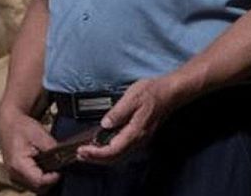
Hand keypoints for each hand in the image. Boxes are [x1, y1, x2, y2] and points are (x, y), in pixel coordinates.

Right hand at [0, 108, 60, 191]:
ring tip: (52, 166)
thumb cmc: (21, 127)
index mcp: (18, 164)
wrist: (8, 123)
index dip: (53, 178)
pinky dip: (40, 178)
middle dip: (51, 180)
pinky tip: (45, 167)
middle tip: (59, 168)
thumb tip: (64, 158)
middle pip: (38, 188)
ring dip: (46, 180)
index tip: (61, 170)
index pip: (39, 181)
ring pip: (36, 188)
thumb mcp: (39, 133)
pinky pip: (32, 183)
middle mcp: (14, 174)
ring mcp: (14, 176)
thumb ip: (52, 147)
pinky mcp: (17, 175)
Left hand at [77, 74, 192, 164]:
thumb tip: (105, 124)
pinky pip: (122, 149)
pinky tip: (102, 144)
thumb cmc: (153, 92)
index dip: (96, 154)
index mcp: (135, 131)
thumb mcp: (132, 97)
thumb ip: (118, 112)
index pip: (112, 150)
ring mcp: (139, 139)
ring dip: (101, 156)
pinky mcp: (139, 135)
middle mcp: (137, 139)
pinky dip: (109, 151)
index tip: (82, 151)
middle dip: (95, 159)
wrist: (170, 92)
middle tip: (80, 154)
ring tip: (87, 152)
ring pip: (118, 155)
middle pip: (114, 157)